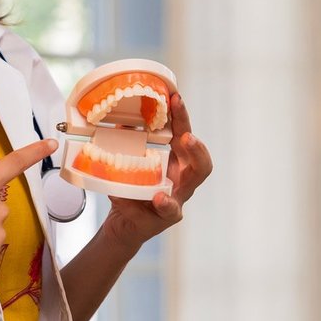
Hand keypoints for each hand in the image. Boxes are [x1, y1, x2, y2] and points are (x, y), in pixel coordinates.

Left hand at [101, 92, 212, 248]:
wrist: (124, 223)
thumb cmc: (130, 191)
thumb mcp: (125, 164)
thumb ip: (125, 145)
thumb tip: (120, 122)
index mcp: (175, 161)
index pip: (183, 135)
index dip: (181, 117)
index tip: (175, 97)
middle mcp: (183, 178)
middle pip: (200, 159)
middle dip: (197, 143)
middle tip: (187, 133)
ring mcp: (179, 197)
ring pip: (195, 180)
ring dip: (194, 161)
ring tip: (185, 148)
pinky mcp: (169, 216)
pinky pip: (170, 210)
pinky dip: (164, 203)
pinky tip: (158, 197)